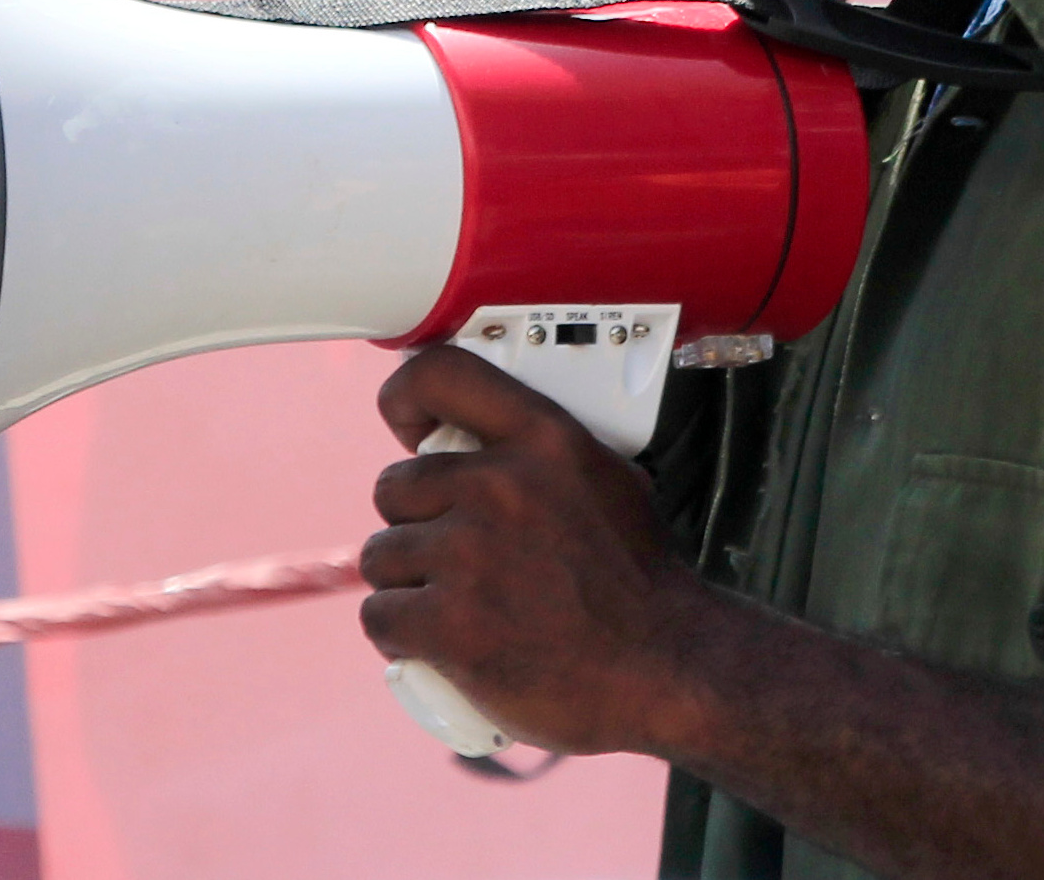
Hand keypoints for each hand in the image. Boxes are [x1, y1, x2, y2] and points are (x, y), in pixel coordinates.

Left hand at [361, 345, 718, 754]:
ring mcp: (469, 555)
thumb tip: (486, 450)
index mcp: (543, 439)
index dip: (405, 397)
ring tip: (447, 604)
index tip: (407, 430)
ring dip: (404, 583)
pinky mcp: (448, 623)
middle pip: (396, 486)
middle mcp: (500, 486)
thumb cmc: (638, 583)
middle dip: (414, 522)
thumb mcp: (609, 480)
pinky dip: (398, 634)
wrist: (664, 668)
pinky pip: (380, 616)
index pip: (442, 374)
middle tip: (450, 555)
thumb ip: (543, 457)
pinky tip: (430, 642)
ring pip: (381, 556)